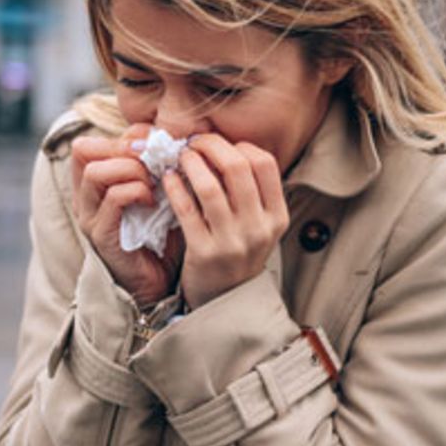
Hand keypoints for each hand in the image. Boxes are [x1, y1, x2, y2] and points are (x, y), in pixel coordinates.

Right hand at [70, 124, 183, 305]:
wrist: (159, 283)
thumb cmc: (159, 236)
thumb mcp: (156, 193)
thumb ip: (154, 167)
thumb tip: (167, 138)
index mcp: (92, 185)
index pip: (90, 143)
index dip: (123, 136)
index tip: (153, 144)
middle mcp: (84, 198)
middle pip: (84, 150)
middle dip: (124, 148)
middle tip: (154, 158)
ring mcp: (89, 217)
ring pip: (95, 172)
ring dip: (131, 169)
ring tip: (153, 181)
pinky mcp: (102, 235)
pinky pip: (114, 198)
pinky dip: (137, 192)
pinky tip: (154, 202)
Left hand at [161, 134, 288, 307]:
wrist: (226, 303)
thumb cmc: (238, 254)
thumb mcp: (258, 226)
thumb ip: (251, 192)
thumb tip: (224, 147)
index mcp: (276, 217)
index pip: (265, 163)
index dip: (240, 145)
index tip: (221, 145)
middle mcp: (258, 228)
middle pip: (237, 167)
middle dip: (212, 146)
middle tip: (195, 141)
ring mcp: (232, 242)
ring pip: (209, 186)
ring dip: (191, 162)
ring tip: (181, 156)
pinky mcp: (203, 253)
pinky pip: (186, 209)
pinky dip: (175, 187)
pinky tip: (168, 177)